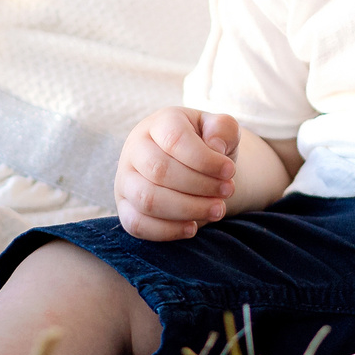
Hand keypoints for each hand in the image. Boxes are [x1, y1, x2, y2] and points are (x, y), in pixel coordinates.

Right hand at [116, 108, 238, 240]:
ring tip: (217, 210)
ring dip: (187, 209)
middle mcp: (135, 148)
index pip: (175, 139)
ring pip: (147, 200)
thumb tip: (215, 147)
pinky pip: (136, 224)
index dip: (205, 159)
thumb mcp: (220, 129)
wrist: (190, 165)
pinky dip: (167, 231)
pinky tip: (193, 227)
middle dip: (200, 186)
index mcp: (159, 123)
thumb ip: (223, 128)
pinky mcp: (124, 207)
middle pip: (159, 171)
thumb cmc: (206, 144)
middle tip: (228, 191)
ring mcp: (125, 179)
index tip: (230, 171)